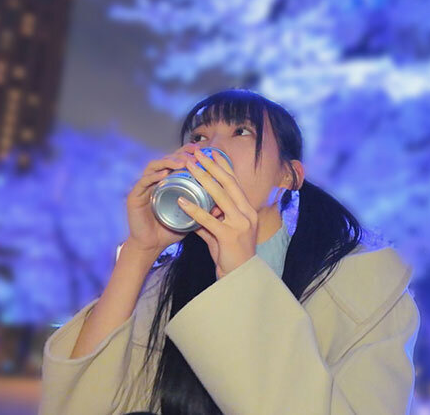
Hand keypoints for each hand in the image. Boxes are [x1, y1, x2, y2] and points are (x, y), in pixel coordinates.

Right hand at [124, 144, 224, 259]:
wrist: (151, 246)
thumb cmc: (170, 230)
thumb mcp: (191, 218)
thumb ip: (203, 211)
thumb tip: (222, 206)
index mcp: (168, 182)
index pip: (178, 161)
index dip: (189, 153)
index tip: (204, 150)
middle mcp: (155, 180)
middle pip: (167, 159)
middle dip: (181, 154)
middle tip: (194, 154)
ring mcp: (144, 187)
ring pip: (155, 166)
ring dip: (169, 162)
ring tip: (183, 163)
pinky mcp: (134, 196)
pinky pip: (144, 181)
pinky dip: (154, 176)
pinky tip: (165, 174)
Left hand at [177, 147, 257, 279]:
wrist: (240, 278)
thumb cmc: (231, 256)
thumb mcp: (220, 233)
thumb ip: (209, 220)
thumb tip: (192, 208)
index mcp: (247, 210)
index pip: (234, 183)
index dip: (223, 167)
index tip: (212, 153)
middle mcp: (246, 214)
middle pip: (228, 184)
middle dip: (212, 166)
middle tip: (198, 153)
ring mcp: (239, 224)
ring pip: (220, 196)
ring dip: (202, 179)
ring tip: (189, 167)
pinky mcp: (229, 236)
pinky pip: (208, 220)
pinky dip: (194, 209)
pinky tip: (182, 200)